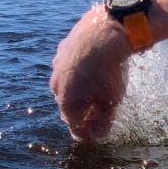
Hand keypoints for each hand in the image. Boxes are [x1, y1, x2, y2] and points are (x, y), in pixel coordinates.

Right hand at [49, 7, 133, 141]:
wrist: (103, 33)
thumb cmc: (109, 71)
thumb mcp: (111, 101)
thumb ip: (103, 120)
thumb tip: (98, 134)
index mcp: (66, 103)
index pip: (75, 127)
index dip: (87, 134)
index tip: (97, 135)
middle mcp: (55, 86)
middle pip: (69, 106)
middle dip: (82, 113)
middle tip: (97, 114)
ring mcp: (56, 66)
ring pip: (67, 84)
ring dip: (79, 90)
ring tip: (96, 90)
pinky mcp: (62, 50)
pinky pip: (70, 66)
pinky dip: (80, 71)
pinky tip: (93, 67)